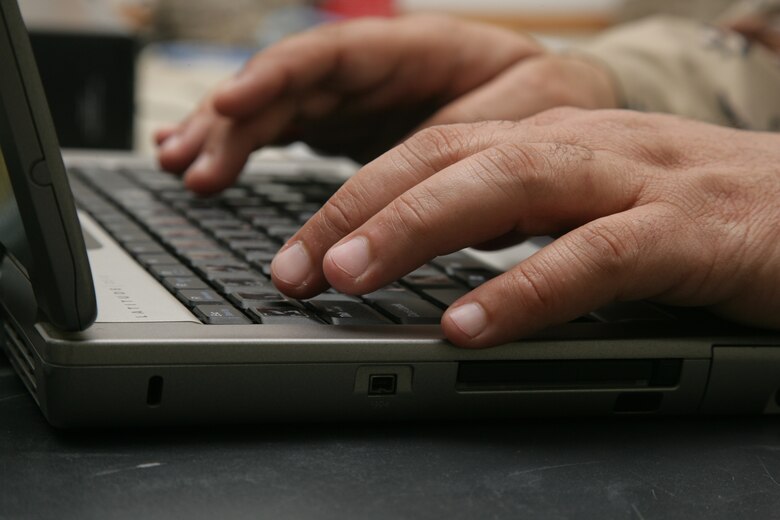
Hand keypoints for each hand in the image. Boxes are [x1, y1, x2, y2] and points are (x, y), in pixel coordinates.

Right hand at [156, 15, 616, 193]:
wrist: (560, 106)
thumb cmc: (548, 95)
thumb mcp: (528, 105)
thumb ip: (466, 133)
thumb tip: (407, 169)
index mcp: (410, 49)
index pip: (328, 55)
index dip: (274, 76)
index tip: (230, 104)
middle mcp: (372, 72)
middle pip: (286, 85)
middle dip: (233, 121)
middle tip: (189, 165)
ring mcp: (357, 101)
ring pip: (277, 111)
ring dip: (226, 138)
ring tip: (180, 166)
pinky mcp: (352, 131)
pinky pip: (289, 136)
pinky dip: (250, 153)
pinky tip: (213, 170)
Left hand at [269, 108, 779, 346]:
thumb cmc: (687, 213)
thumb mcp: (581, 206)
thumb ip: (512, 221)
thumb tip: (431, 255)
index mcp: (547, 141)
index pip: (429, 153)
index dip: (353, 198)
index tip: (296, 252)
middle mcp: (578, 146)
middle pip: (448, 158)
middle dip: (359, 208)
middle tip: (293, 267)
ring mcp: (634, 181)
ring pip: (508, 185)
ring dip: (419, 230)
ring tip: (349, 276)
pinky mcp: (688, 232)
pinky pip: (595, 257)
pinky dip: (526, 290)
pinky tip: (469, 324)